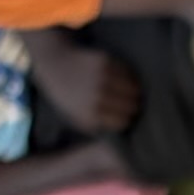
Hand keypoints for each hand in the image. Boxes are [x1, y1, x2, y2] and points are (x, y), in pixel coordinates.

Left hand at [20, 28, 139, 135]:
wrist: (57, 64)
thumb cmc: (68, 95)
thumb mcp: (77, 117)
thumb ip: (96, 125)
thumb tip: (122, 132)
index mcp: (90, 114)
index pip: (122, 122)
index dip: (128, 120)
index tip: (129, 117)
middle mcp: (97, 97)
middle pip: (131, 106)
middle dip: (135, 107)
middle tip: (135, 105)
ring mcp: (102, 78)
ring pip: (134, 89)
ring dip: (136, 92)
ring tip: (134, 93)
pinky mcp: (105, 62)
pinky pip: (128, 73)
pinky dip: (131, 77)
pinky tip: (128, 80)